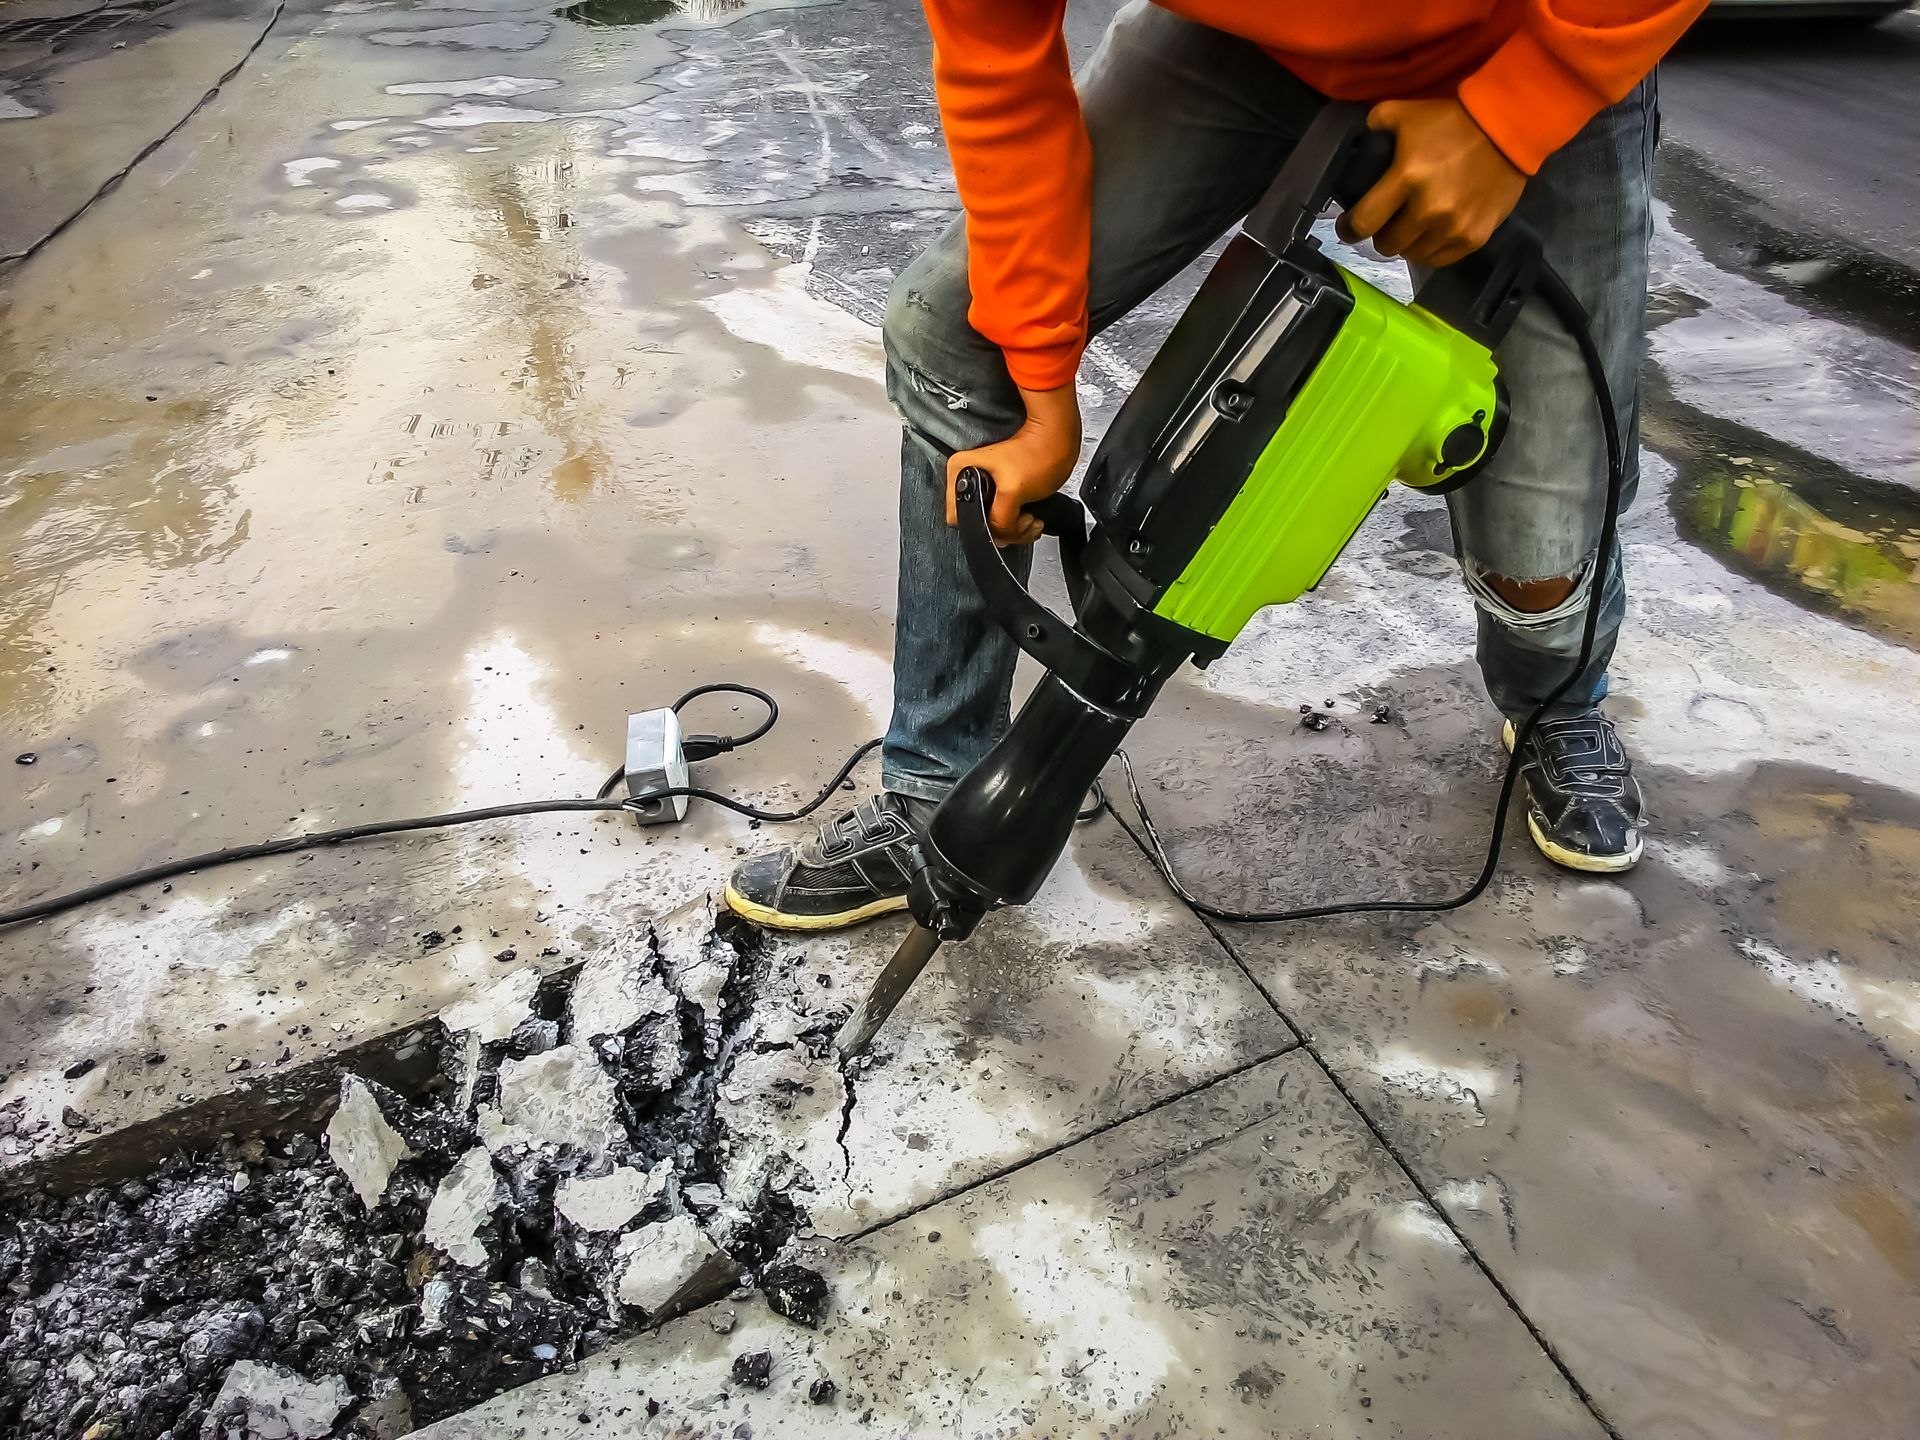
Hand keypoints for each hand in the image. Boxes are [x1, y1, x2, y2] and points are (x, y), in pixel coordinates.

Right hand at [946, 382, 1081, 545]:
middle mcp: (967, 478)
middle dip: (1006, 529)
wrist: (1057, 438)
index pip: (961, 517)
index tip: (1011, 521)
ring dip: (1016, 529)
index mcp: (960, 472)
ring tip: (1030, 517)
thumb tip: (998, 538)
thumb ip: (1000, 520)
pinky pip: (1002, 518)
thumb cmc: (1039, 451)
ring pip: (992, 524)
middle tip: (1025, 519)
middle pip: (977, 523)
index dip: (989, 527)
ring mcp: (982, 486)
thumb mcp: (1014, 491)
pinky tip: (1029, 517)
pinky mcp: (998, 491)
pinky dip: (1018, 524)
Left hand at [1339, 98, 1525, 270]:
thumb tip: (1361, 139)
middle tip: (1386, 222)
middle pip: (1387, 245)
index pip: (1364, 222)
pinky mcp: (1474, 238)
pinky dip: (1431, 250)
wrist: (1508, 128)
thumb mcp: (1406, 112)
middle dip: (1381, 234)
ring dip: (1407, 243)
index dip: (1350, 228)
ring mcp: (1453, 227)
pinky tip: (1432, 234)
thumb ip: (1376, 124)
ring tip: (1412, 227)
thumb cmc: (1454, 121)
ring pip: (1412, 255)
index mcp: (1406, 178)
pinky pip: (1439, 259)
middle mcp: (1428, 209)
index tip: (1348, 227)